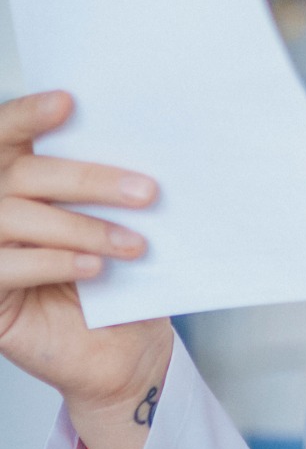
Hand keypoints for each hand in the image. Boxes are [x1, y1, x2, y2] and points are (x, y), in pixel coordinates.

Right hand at [0, 91, 172, 448]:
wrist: (126, 346)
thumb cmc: (126, 275)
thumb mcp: (122, 221)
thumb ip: (113, 182)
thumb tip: (146, 136)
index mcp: (19, 177)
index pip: (4, 134)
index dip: (26, 115)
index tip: (69, 102)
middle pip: (19, 174)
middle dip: (88, 178)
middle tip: (148, 191)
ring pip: (14, 217)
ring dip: (82, 226)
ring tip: (136, 244)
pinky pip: (7, 266)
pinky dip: (56, 261)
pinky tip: (95, 267)